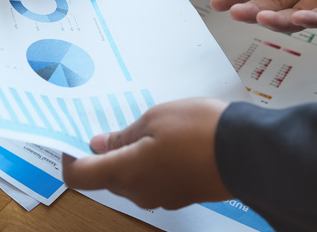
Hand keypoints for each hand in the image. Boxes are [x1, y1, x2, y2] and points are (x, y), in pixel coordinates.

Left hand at [62, 98, 231, 209]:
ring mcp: (161, 197)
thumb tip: (100, 145)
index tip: (73, 140)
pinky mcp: (180, 195)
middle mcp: (139, 192)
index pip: (79, 177)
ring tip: (154, 128)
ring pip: (132, 178)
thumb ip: (123, 135)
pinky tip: (172, 142)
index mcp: (125, 172)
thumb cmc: (199, 130)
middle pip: (107, 177)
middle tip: (123, 123)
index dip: (69, 158)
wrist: (246, 152)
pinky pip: (154, 180)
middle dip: (107, 153)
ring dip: (133, 156)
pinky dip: (153, 163)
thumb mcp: (155, 118)